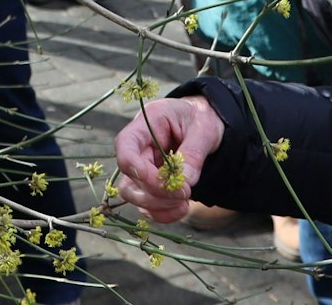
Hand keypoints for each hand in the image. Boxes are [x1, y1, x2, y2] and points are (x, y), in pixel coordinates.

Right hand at [114, 95, 226, 222]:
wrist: (205, 122)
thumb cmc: (201, 119)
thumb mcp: (204, 130)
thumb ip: (193, 153)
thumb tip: (185, 181)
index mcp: (147, 123)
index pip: (125, 146)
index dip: (136, 168)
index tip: (164, 182)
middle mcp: (138, 147)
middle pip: (129, 177)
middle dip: (155, 192)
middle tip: (184, 194)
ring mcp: (141, 167)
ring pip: (134, 195)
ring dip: (158, 205)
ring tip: (185, 202)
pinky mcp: (149, 184)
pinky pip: (147, 206)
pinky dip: (162, 213)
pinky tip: (182, 208)